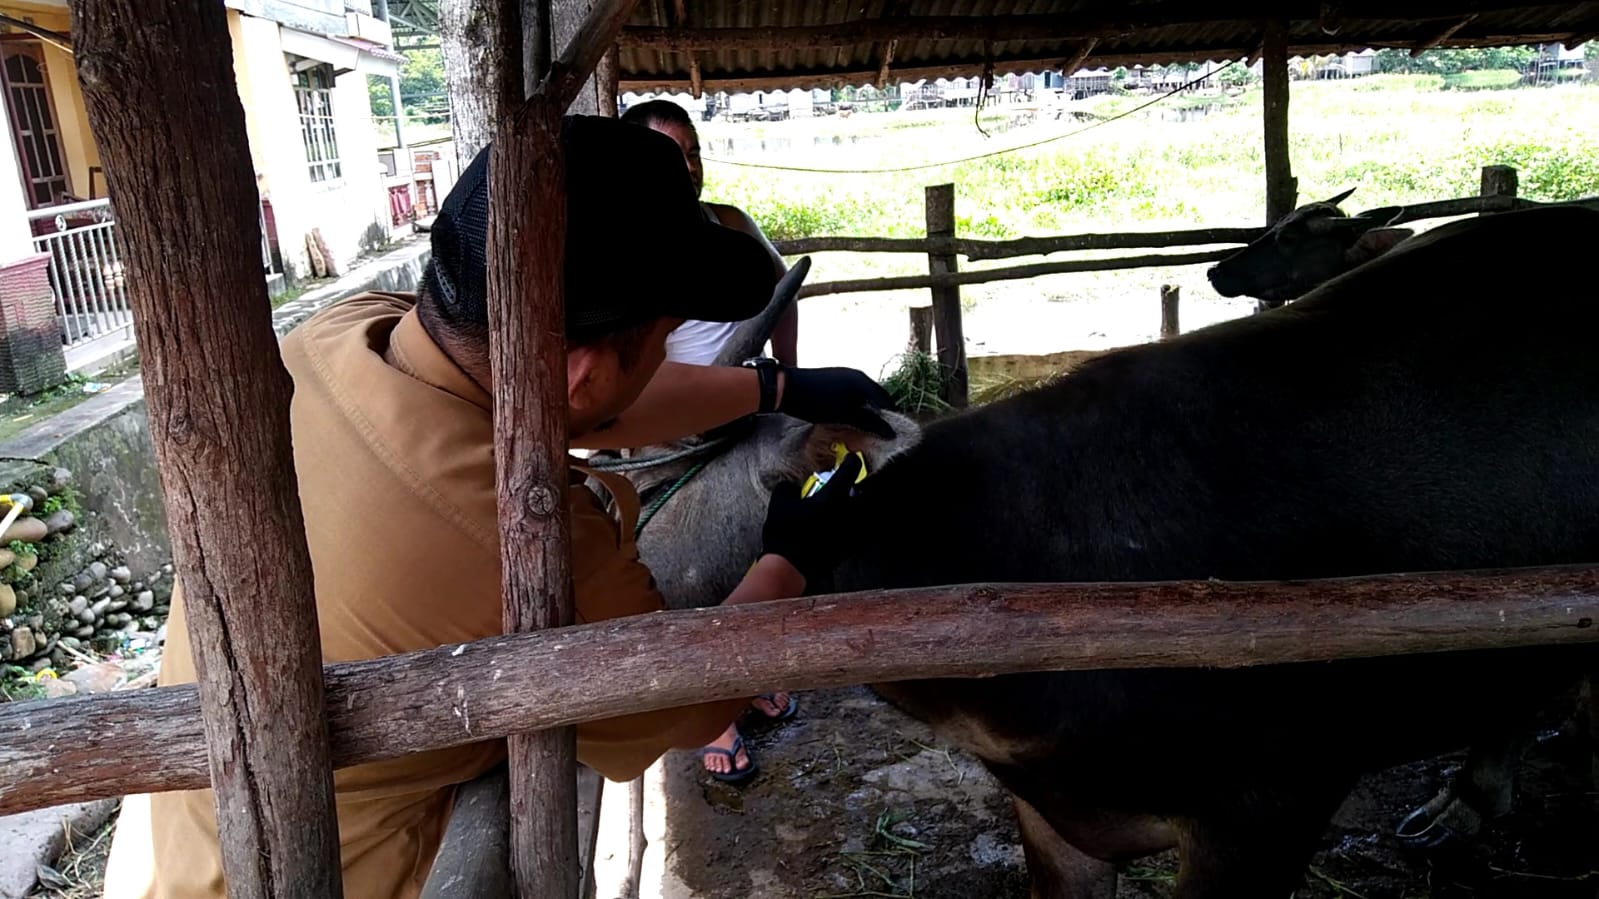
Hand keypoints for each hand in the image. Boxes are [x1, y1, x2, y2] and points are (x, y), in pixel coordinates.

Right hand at [761, 452, 864, 584]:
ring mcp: (853, 530)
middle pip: (868, 492)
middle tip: (856, 483)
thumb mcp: (779, 503)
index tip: (850, 458)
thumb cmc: (785, 532)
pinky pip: (864, 533)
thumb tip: (791, 486)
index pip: (851, 470)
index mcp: (833, 495)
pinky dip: (862, 527)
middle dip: (864, 486)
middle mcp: (848, 511)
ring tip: (857, 504)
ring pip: (870, 513)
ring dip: (865, 506)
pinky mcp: (851, 547)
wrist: (790, 565)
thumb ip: (788, 488)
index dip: (852, 460)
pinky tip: (852, 526)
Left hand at [776, 366, 896, 437]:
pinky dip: (857, 404)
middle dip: (879, 414)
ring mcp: (845, 375)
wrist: (786, 388)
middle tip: (878, 433)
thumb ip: (869, 423)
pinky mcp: (835, 378)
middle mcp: (858, 375)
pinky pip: (854, 392)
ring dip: (867, 409)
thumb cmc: (817, 402)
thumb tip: (891, 433)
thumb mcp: (845, 415)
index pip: (886, 402)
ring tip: (864, 427)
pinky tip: (850, 415)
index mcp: (863, 382)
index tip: (890, 435)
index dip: (889, 419)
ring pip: (865, 395)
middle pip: (877, 397)